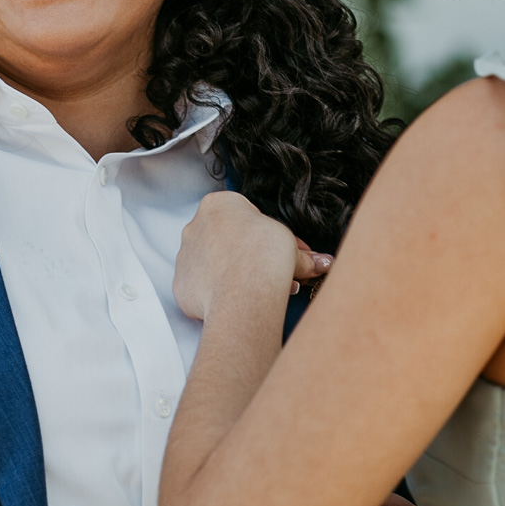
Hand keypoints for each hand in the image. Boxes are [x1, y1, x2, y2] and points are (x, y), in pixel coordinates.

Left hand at [173, 192, 331, 321]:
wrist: (243, 293)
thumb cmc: (266, 257)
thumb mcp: (291, 246)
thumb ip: (303, 254)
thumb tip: (324, 263)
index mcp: (218, 204)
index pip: (247, 216)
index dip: (270, 236)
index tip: (285, 254)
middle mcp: (195, 225)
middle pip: (229, 240)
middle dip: (253, 257)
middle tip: (278, 275)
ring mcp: (185, 255)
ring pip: (215, 264)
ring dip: (237, 274)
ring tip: (263, 292)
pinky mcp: (181, 284)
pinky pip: (204, 287)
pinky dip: (220, 293)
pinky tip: (239, 301)